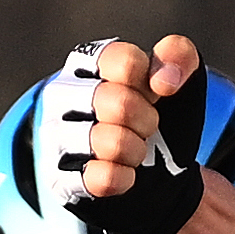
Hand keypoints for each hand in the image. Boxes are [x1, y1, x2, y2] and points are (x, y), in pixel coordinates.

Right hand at [70, 37, 170, 201]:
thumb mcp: (174, 78)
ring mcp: (56, 135)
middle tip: (145, 127)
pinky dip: (126, 178)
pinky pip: (104, 178)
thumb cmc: (154, 115)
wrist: (151, 174)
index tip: (153, 93)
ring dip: (136, 151)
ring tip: (132, 150)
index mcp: (86, 62)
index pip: (126, 62)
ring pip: (112, 142)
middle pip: (121, 104)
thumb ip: (179, 55)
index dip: (153, 84)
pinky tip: (124, 173)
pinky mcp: (60, 177)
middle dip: (147, 120)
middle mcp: (62, 94)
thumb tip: (165, 79)